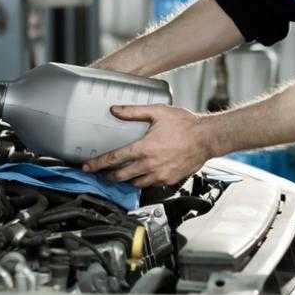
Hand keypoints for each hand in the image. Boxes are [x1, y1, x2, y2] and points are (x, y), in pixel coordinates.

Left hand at [84, 105, 215, 187]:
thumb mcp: (157, 112)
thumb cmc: (185, 124)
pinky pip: (151, 185)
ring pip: (135, 183)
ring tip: (122, 175)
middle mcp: (150, 164)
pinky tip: (143, 175)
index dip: (97, 163)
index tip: (87, 167)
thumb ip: (133, 112)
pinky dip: (144, 181)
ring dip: (126, 180)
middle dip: (109, 175)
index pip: (114, 159)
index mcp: (144, 148)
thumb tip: (114, 110)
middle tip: (103, 173)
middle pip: (121, 176)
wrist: (207, 138)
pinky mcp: (169, 180)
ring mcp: (160, 175)